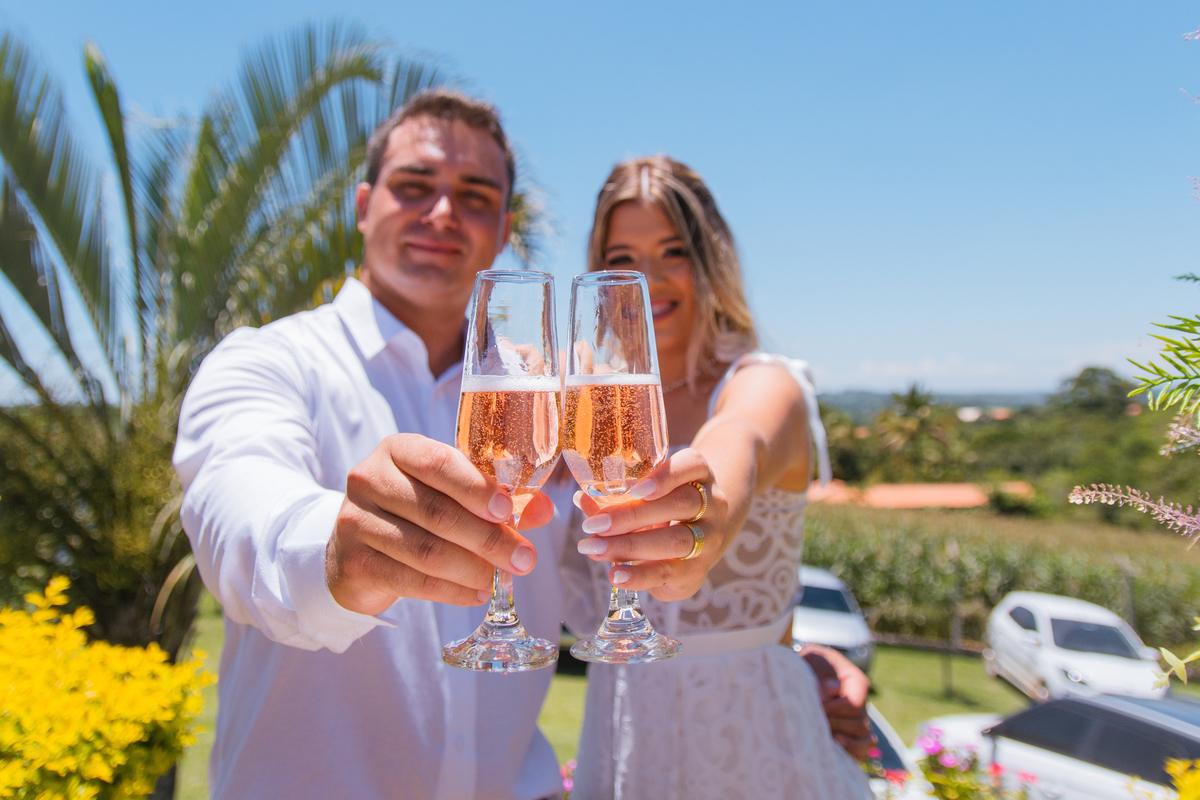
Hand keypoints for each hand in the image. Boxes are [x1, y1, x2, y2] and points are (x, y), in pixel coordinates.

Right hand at [326, 433, 554, 614]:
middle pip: (438, 512)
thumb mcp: (449, 493)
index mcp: (398, 450)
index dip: (476, 488)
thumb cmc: (413, 511)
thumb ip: (494, 498)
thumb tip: (543, 510)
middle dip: (489, 539)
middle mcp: (370, 479)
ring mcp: (356, 521)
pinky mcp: (354, 563)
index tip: (507, 511)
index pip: (438, 463)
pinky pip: (412, 581)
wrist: (356, 547)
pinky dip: (452, 591)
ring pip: (427, 551)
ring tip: (502, 579)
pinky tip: (477, 594)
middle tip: (524, 559)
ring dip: (474, 569)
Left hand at [573, 448, 727, 600]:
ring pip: (676, 541)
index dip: (666, 476)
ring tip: (594, 549)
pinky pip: (669, 572)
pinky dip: (639, 575)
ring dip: (629, 546)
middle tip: (594, 525)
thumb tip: (581, 498)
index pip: (692, 464)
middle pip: (680, 505)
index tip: (636, 490)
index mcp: (698, 475)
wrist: (698, 542)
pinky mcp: (698, 570)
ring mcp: (709, 539)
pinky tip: (615, 574)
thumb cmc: (664, 510)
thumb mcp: (647, 498)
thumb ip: (616, 499)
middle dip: (632, 516)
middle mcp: (712, 504)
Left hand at [798, 645, 875, 761]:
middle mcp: (860, 703)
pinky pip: (861, 751)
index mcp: (856, 682)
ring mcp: (858, 721)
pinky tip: (831, 748)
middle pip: (859, 724)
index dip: (835, 711)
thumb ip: (822, 670)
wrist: (802, 673)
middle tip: (814, 721)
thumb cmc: (808, 663)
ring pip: (866, 740)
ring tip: (825, 737)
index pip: (854, 705)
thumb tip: (831, 691)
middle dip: (835, 725)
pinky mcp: (851, 736)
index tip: (817, 708)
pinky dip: (849, 753)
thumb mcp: (813, 657)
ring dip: (845, 742)